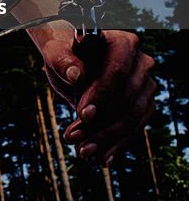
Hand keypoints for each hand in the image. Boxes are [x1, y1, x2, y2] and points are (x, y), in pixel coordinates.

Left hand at [39, 29, 155, 165]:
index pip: (117, 71)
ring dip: (107, 138)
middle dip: (101, 122)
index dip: (102, 94)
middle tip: (74, 138)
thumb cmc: (65, 55)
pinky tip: (101, 158)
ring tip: (83, 151)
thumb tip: (76, 74)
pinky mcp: (144, 105)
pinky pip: (135, 129)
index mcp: (122, 42)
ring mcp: (145, 86)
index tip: (83, 114)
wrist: (73, 66)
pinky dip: (117, 145)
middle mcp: (141, 63)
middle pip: (127, 98)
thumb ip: (63, 60)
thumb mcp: (56, 54)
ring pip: (133, 117)